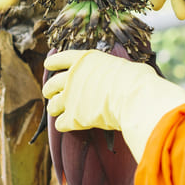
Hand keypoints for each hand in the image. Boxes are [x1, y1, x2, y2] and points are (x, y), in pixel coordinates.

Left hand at [43, 49, 184, 160]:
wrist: (133, 97)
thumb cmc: (135, 79)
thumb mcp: (121, 65)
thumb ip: (111, 69)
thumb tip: (123, 72)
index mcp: (84, 60)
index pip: (59, 59)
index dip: (52, 63)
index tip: (48, 66)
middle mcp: (72, 76)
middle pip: (51, 84)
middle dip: (49, 90)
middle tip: (51, 94)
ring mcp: (70, 97)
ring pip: (52, 105)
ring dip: (54, 109)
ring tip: (57, 111)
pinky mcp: (73, 118)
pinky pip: (60, 124)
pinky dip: (63, 125)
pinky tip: (67, 126)